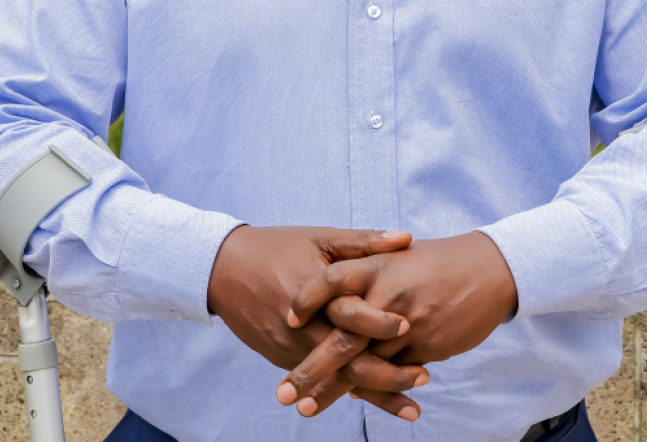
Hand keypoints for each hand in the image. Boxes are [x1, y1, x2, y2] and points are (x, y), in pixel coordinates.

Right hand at [207, 226, 430, 419]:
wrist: (222, 270)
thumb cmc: (275, 247)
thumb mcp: (318, 237)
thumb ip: (363, 242)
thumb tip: (406, 238)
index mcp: (315, 293)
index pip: (350, 315)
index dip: (380, 323)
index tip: (411, 327)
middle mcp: (303, 328)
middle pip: (347, 362)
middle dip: (388, 376)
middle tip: (424, 378)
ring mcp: (291, 349)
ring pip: (337, 381)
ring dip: (375, 395)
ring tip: (412, 409)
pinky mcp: (283, 358)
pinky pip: (320, 381)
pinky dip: (349, 392)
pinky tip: (377, 400)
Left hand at [276, 232, 517, 414]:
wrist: (488, 269)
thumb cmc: (437, 262)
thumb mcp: (396, 255)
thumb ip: (364, 271)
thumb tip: (330, 297)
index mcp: (375, 266)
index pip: (329, 283)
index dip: (307, 301)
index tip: (289, 320)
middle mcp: (387, 295)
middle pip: (340, 338)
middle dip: (310, 370)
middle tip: (284, 392)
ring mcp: (407, 325)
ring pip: (364, 364)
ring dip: (334, 389)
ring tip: (308, 406)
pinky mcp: (426, 347)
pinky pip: (393, 373)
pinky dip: (373, 387)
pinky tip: (355, 396)